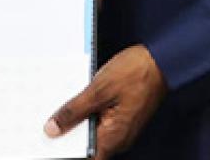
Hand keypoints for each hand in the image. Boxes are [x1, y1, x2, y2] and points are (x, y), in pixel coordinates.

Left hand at [44, 45, 166, 159]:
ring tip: (64, 107)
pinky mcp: (123, 117)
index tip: (48, 142)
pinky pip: (101, 122)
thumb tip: (53, 129)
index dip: (65, 151)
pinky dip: (88, 114)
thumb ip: (74, 112)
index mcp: (113, 137)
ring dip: (78, 122)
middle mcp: (119, 139)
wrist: (161, 60)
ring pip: (93, 132)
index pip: (85, 157)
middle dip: (68, 135)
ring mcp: (122, 128)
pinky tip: (80, 101)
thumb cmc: (136, 72)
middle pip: (87, 146)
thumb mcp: (98, 90)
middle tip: (50, 121)